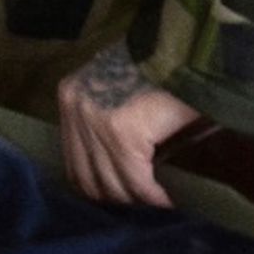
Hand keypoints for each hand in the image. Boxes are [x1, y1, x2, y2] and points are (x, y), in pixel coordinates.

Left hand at [53, 47, 201, 208]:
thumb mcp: (119, 88)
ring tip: (157, 204)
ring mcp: (94, 121)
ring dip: (137, 201)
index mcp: (70, 96)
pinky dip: (154, 197)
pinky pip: (137, 181)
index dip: (99, 186)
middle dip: (119, 198)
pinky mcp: (121, 133)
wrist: (184, 46)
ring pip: (112, 184)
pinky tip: (167, 200)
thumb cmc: (157, 65)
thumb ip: (106, 121)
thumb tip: (114, 174)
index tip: (125, 197)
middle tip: (144, 206)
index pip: (74, 161)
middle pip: (88, 178)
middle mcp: (74, 108)